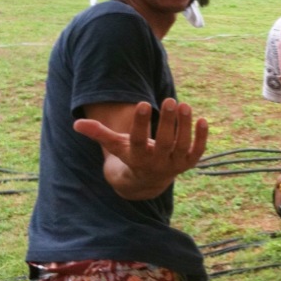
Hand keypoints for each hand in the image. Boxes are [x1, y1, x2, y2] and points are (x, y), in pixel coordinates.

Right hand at [74, 98, 207, 198]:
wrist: (148, 181)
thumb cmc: (130, 155)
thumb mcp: (116, 145)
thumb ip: (99, 134)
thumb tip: (77, 123)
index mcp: (137, 158)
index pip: (139, 140)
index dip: (140, 123)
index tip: (143, 103)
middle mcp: (157, 163)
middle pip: (164, 143)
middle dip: (168, 122)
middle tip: (170, 99)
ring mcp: (175, 164)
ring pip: (182, 146)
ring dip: (185, 126)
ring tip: (184, 105)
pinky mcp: (189, 162)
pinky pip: (197, 151)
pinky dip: (201, 138)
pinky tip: (203, 120)